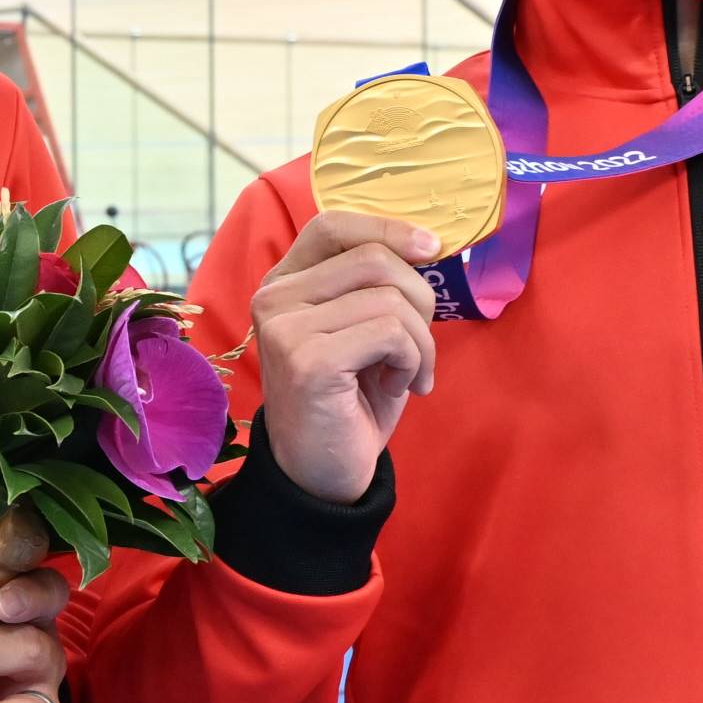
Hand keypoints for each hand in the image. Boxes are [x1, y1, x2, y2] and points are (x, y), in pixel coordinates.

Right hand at [251, 208, 440, 501]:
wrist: (323, 477)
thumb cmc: (350, 402)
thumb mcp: (361, 330)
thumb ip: (375, 285)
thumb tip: (425, 242)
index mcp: (283, 284)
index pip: (332, 225)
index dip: (386, 228)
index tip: (430, 247)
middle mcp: (273, 299)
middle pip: (374, 259)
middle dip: (420, 300)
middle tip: (421, 348)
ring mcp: (284, 328)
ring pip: (389, 298)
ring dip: (421, 341)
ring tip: (410, 375)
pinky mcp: (306, 360)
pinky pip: (391, 332)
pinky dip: (414, 361)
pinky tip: (400, 389)